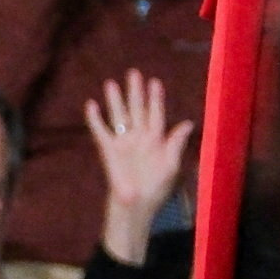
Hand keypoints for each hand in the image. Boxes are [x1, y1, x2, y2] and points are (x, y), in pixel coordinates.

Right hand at [85, 69, 195, 268]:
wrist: (136, 205)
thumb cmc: (156, 188)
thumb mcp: (171, 166)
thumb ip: (175, 143)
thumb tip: (188, 123)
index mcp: (155, 139)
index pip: (155, 113)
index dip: (155, 98)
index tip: (155, 81)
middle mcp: (138, 137)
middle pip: (136, 109)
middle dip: (135, 92)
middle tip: (133, 73)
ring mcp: (122, 142)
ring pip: (118, 115)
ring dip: (115, 100)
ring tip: (111, 83)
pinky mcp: (108, 150)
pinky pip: (100, 130)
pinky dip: (95, 119)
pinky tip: (91, 104)